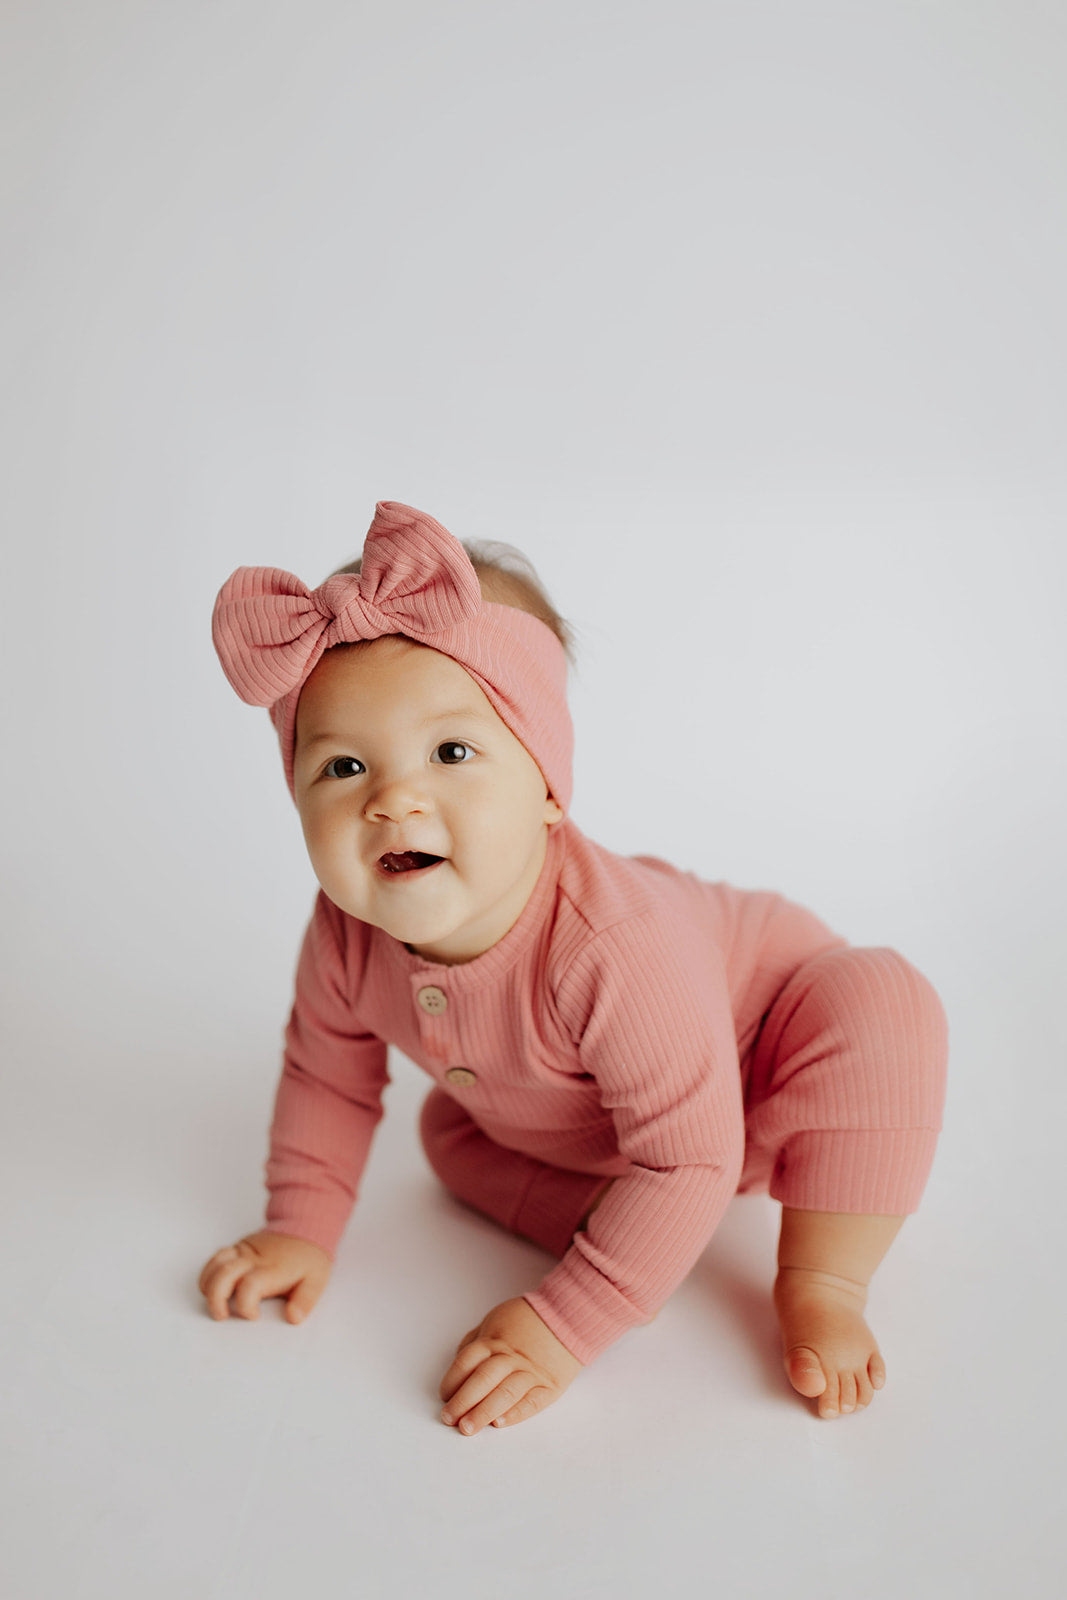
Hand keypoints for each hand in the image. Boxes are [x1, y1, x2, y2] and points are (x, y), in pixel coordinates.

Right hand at [198, 1229, 331, 1323]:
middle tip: (222, 1316)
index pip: (250, 1285)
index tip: (254, 1317)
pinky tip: (212, 1287)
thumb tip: (293, 1318)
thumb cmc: (308, 1258)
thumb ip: (305, 1301)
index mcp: (273, 1269)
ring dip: (209, 1285)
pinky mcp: (238, 1247)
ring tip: (215, 1304)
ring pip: (216, 1264)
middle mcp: (254, 1258)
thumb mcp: (316, 1280)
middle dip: (216, 1298)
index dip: (246, 1305)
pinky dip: (209, 1273)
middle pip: (225, 1274)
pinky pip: (216, 1257)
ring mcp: (244, 1250)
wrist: (305, 1227)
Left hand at [438, 1296, 582, 1434]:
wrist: (568, 1317)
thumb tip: (458, 1362)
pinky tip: (499, 1423)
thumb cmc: (526, 1320)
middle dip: (463, 1401)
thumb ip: (476, 1340)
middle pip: (483, 1379)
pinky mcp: (550, 1385)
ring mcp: (532, 1371)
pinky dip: (515, 1414)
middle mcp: (512, 1356)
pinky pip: (531, 1402)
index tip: (444, 1396)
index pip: (467, 1360)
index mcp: (495, 1339)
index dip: (452, 1380)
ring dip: (483, 1412)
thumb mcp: (496, 1319)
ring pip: (505, 1393)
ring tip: (468, 1428)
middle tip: (449, 1418)